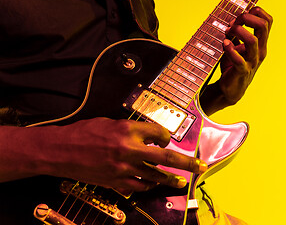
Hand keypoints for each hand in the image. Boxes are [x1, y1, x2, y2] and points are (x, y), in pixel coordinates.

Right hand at [40, 118, 206, 192]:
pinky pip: (138, 186)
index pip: (159, 133)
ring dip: (170, 179)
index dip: (165, 136)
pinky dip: (147, 185)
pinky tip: (152, 184)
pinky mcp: (116, 181)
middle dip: (187, 163)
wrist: (60, 150)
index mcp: (128, 129)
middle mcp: (129, 149)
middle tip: (200, 166)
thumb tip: (147, 136)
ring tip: (181, 182)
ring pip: (155, 175)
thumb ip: (131, 129)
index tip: (165, 138)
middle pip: (166, 157)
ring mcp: (123, 168)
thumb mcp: (109, 122)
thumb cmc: (82, 133)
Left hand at [219, 6, 272, 104]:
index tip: (240, 16)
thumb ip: (235, 34)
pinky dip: (231, 50)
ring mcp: (252, 61)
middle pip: (263, 26)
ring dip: (239, 31)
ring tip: (228, 32)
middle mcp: (260, 51)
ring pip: (253, 41)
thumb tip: (231, 22)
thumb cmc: (233, 66)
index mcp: (261, 43)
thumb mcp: (235, 46)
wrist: (230, 89)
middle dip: (246, 18)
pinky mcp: (242, 71)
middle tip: (233, 23)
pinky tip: (224, 44)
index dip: (255, 12)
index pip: (267, 20)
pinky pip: (239, 60)